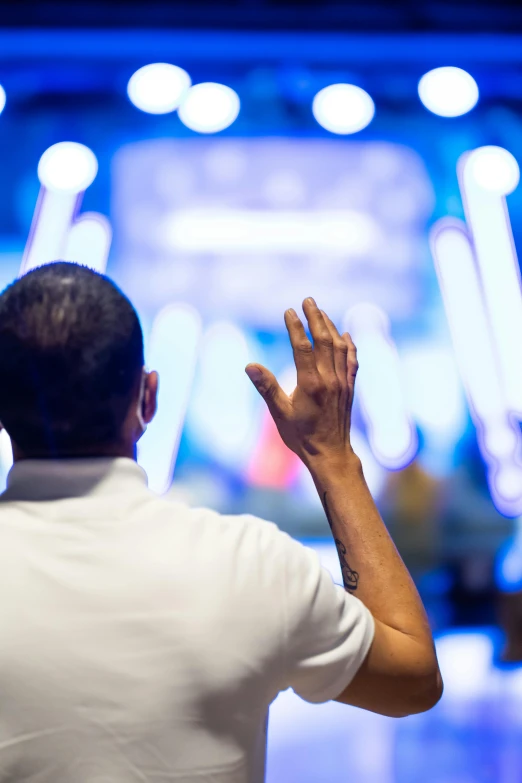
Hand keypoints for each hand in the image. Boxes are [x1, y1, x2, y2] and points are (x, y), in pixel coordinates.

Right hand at [245, 297, 357, 466]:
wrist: (331, 455)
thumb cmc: (301, 437)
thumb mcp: (279, 414)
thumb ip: (267, 387)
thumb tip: (250, 365)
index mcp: (311, 384)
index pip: (303, 347)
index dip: (295, 327)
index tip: (288, 311)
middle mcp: (330, 379)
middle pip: (324, 340)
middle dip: (316, 318)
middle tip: (308, 300)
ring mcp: (343, 383)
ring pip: (339, 347)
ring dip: (330, 327)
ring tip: (321, 312)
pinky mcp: (349, 388)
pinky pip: (352, 361)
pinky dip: (349, 345)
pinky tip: (345, 335)